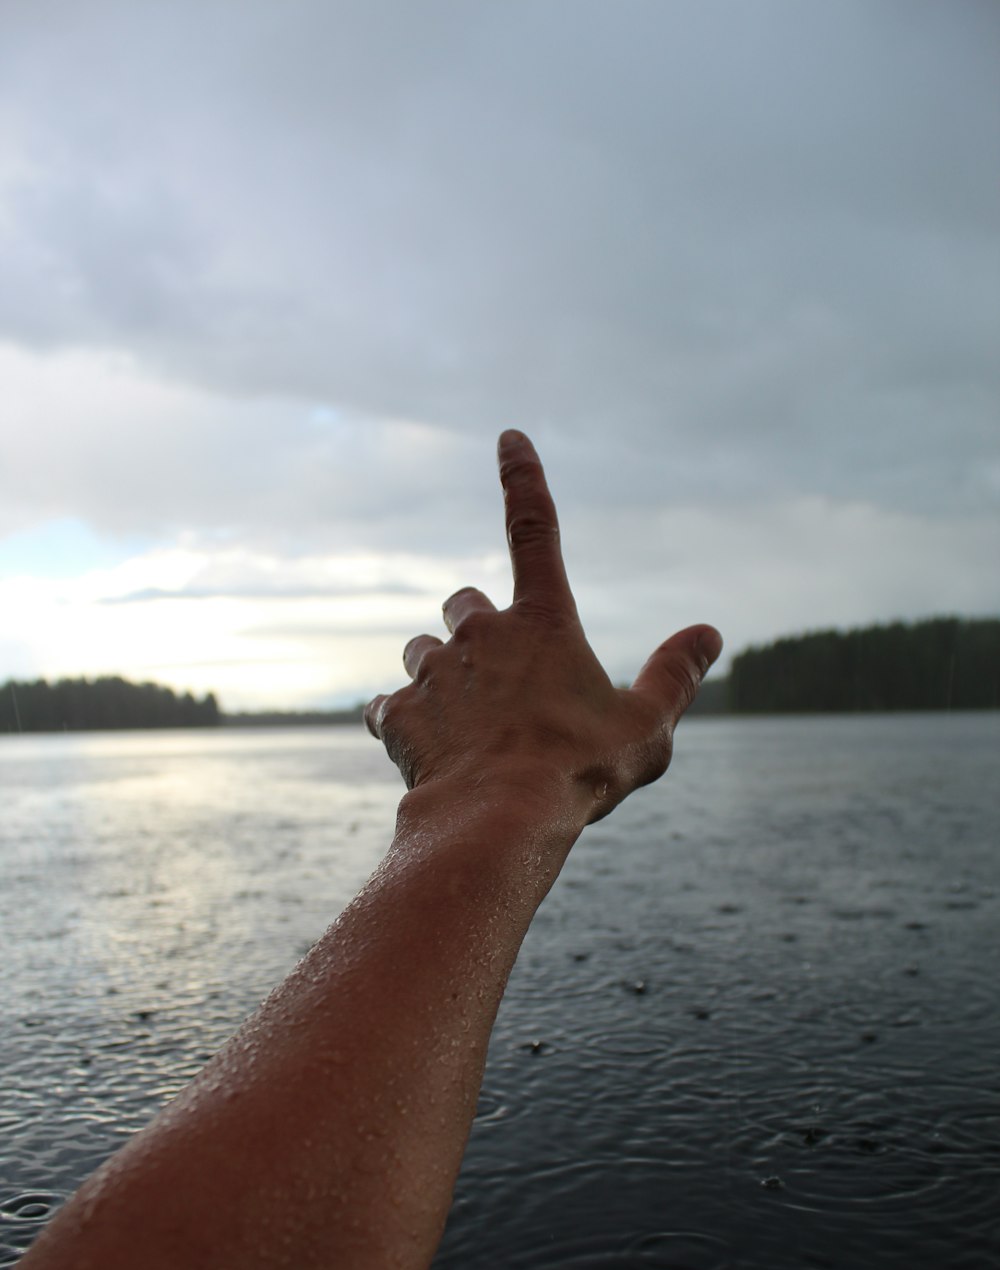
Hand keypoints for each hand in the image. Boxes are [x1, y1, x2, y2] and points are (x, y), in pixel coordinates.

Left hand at [365, 430, 721, 829]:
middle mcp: (481, 633)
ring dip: (440, 674)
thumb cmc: (580, 771)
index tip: (508, 438)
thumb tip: (708, 633)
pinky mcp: (397, 713)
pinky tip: (427, 752)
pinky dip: (403, 720)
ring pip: (422, 650)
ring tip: (467, 725)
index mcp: (544, 622)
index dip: (523, 478)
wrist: (496, 821)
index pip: (535, 529)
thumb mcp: (647, 726)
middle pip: (465, 603)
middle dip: (477, 627)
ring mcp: (433, 672)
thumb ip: (676, 675)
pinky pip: (389, 705)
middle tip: (498, 676)